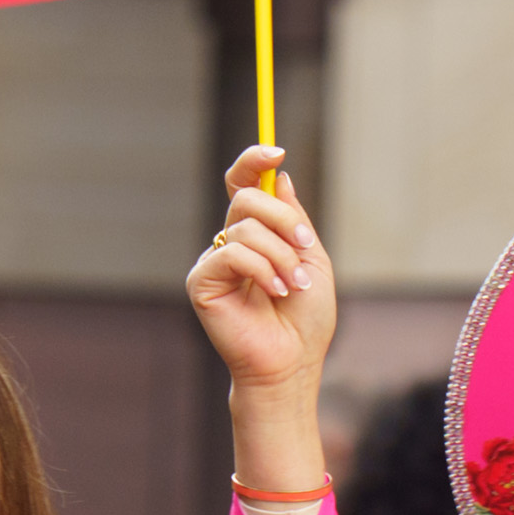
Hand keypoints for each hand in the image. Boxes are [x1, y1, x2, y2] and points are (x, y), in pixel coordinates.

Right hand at [190, 161, 338, 497]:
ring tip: (295, 285)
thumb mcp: (311, 258)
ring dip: (280, 254)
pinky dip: (261, 269)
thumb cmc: (305, 320)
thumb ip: (294, 218)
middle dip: (282, 217)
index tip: (275, 151)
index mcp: (256, 235)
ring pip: (243, 226)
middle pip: (246, 198)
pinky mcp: (201, 282)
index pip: (243, 186)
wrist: (292, 363)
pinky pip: (231, 253)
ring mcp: (213, 262)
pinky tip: (275, 292)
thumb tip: (280, 176)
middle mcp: (230, 243)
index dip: (252, 162)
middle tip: (304, 245)